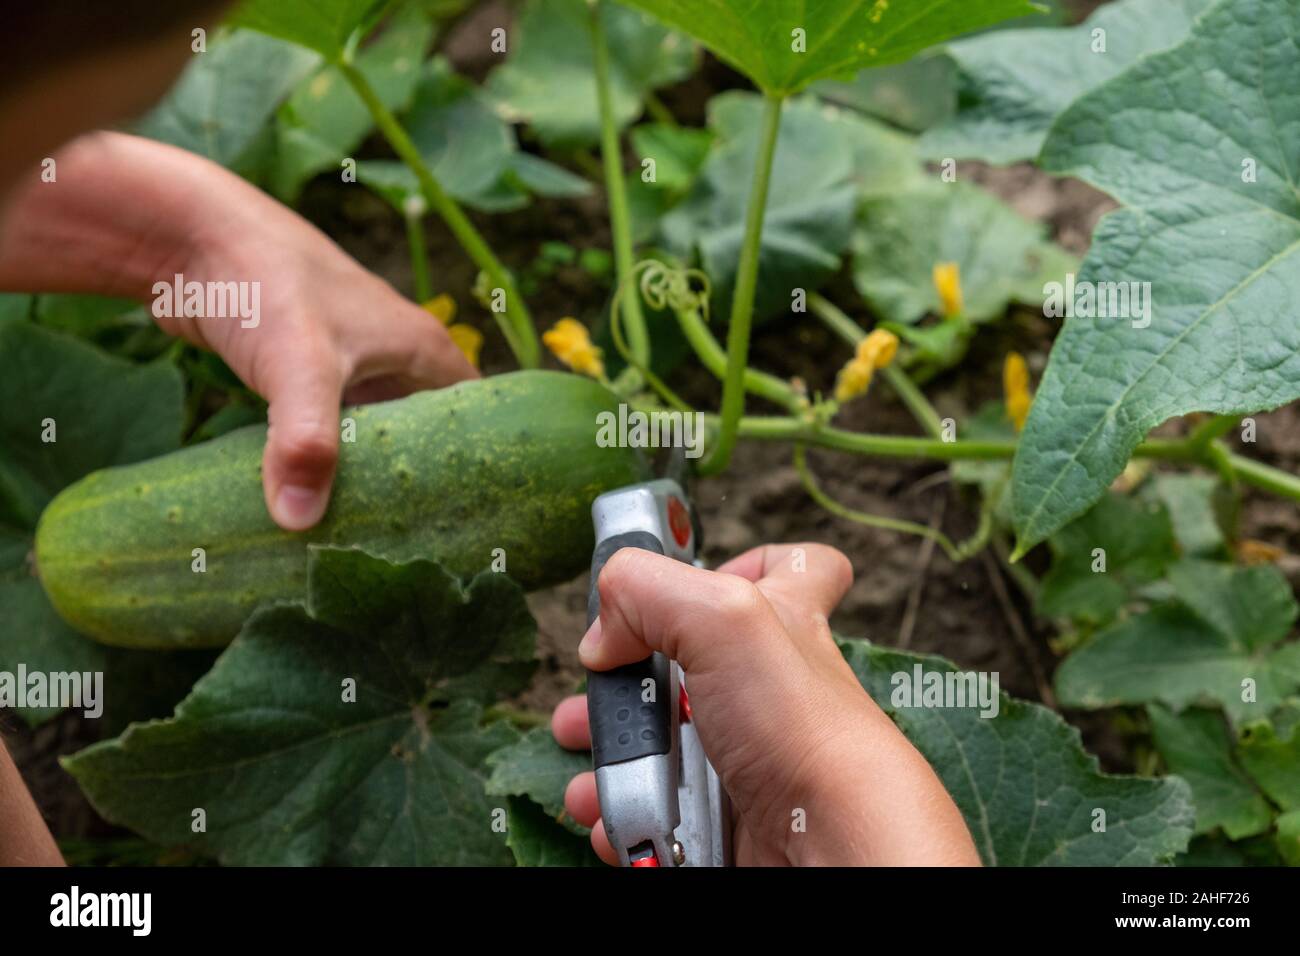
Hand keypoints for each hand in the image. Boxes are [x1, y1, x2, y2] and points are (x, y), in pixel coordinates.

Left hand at [0, 132, 477, 530]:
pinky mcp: (303, 372)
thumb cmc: (264, 283)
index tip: (469, 518)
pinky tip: (311, 496)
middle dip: (419, 479)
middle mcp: (395, 355)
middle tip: (410, 539)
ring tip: (366, 531)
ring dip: (368, 472)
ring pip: (375, 431)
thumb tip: (298, 522)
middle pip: (426, 430)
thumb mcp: (298, 365)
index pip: (477, 416)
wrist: (187, 236)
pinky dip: (327, 458)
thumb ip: (306, 442)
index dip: (479, 463)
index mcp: (422, 348)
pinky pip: (331, 427)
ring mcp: (348, 363)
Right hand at [551, 543, 981, 865]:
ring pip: (662, 746)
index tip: (701, 578)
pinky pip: (660, 814)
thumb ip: (648, 591)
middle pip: (688, 667)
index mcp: (781, 627)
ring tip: (587, 752)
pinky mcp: (729, 820)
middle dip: (625, 680)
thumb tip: (602, 631)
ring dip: (612, 750)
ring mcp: (749, 759)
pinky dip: (625, 814)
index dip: (750, 564)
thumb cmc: (807, 730)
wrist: (832, 844)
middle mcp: (769, 691)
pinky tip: (610, 813)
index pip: (795, 572)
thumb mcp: (723, 616)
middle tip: (599, 688)